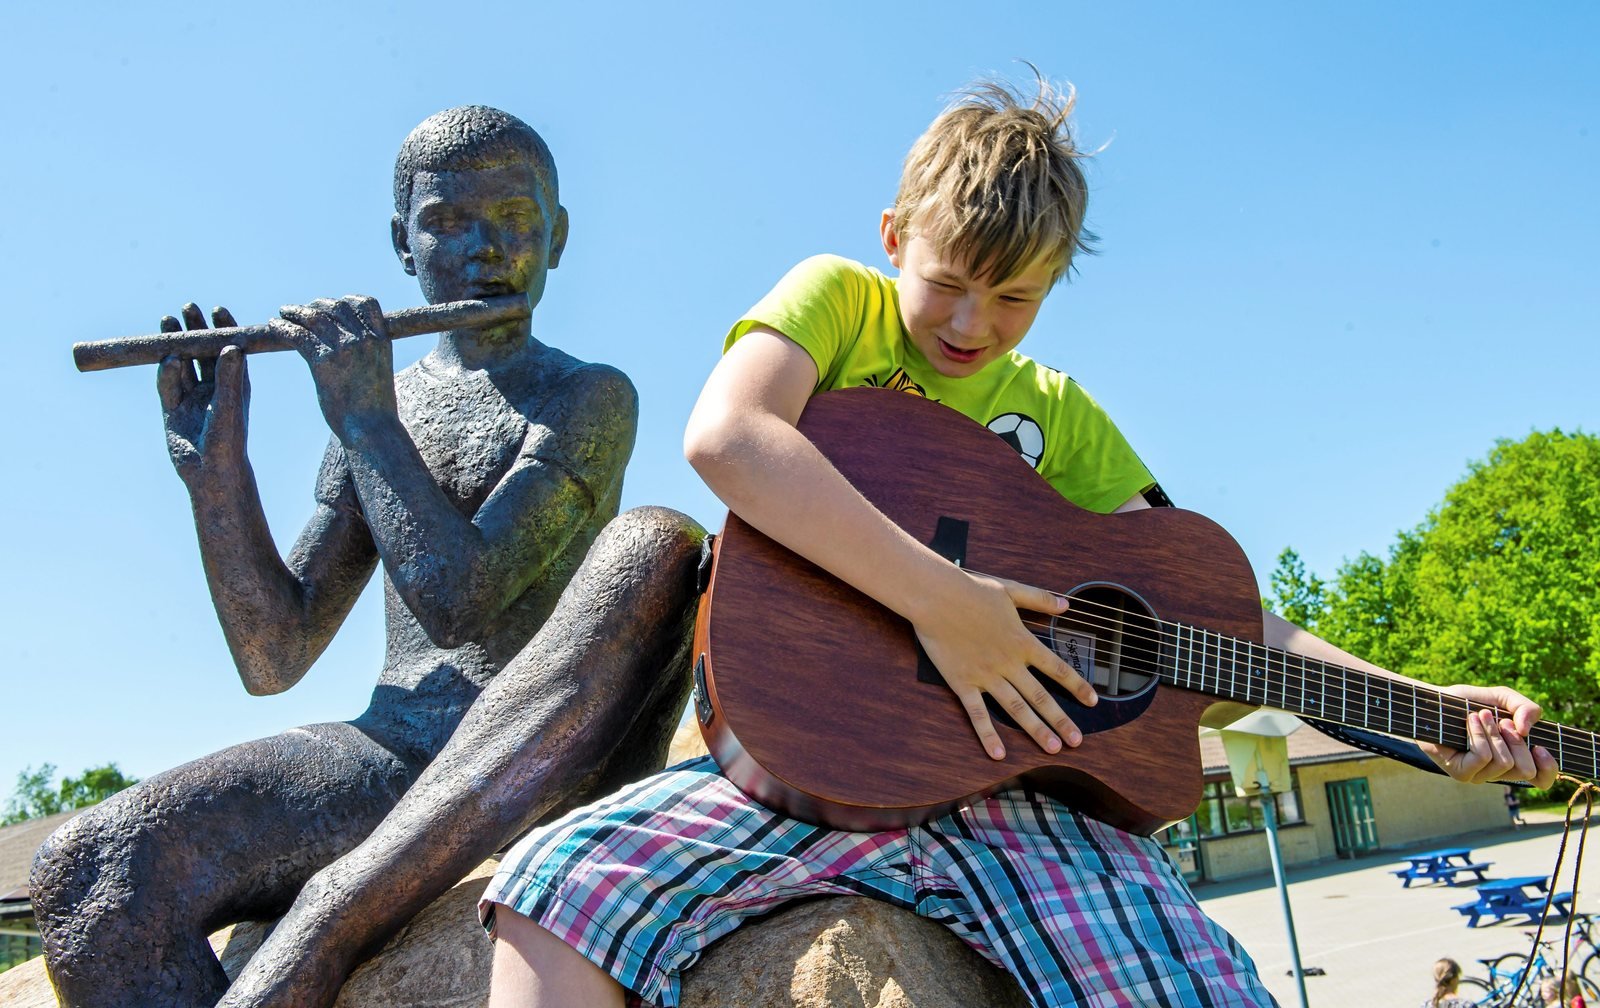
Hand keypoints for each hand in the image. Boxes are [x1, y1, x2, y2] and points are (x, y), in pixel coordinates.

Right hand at [156, 303, 247, 486]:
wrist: (209, 471)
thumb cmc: (228, 440)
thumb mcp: (229, 406)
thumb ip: (228, 377)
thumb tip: (232, 346)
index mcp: (234, 384)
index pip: (229, 350)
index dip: (224, 329)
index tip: (218, 309)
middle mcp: (213, 387)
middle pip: (202, 352)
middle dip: (195, 330)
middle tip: (188, 307)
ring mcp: (191, 397)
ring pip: (182, 363)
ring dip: (175, 342)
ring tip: (167, 319)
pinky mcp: (172, 408)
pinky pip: (167, 384)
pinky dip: (166, 371)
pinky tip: (167, 358)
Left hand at [272, 295, 396, 425]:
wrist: (372, 429)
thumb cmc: (375, 410)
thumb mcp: (380, 373)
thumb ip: (369, 355)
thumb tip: (353, 351)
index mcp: (381, 340)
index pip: (366, 303)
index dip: (347, 300)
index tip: (333, 306)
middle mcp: (364, 339)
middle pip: (336, 306)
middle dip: (317, 305)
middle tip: (302, 311)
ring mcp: (344, 349)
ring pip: (314, 316)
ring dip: (295, 311)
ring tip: (283, 313)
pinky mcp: (323, 361)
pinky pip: (298, 335)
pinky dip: (283, 327)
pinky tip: (274, 326)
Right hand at [914, 571, 1096, 760]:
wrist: (935, 596)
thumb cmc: (970, 589)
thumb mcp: (1010, 590)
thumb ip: (1040, 599)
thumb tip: (1066, 605)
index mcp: (1022, 641)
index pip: (1057, 668)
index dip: (1077, 685)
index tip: (1092, 701)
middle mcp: (1008, 663)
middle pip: (1040, 696)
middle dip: (1061, 720)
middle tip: (1077, 741)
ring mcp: (986, 675)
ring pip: (1016, 709)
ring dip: (1036, 730)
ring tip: (1053, 748)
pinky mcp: (962, 683)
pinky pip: (977, 713)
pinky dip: (988, 734)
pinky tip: (999, 753)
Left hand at [1420, 684, 1558, 787]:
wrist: (1433, 701)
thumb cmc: (1467, 703)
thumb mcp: (1502, 698)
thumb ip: (1525, 707)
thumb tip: (1528, 730)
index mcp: (1513, 759)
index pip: (1541, 780)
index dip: (1548, 768)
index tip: (1539, 746)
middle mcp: (1498, 772)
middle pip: (1526, 770)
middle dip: (1516, 740)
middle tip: (1500, 722)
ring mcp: (1479, 776)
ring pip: (1504, 762)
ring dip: (1493, 732)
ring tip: (1479, 716)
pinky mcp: (1461, 773)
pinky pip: (1483, 757)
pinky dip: (1479, 734)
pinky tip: (1469, 721)